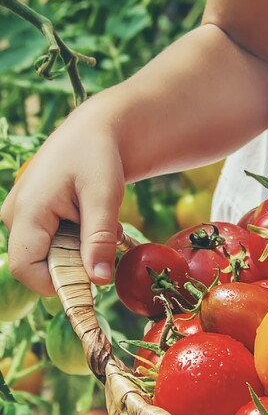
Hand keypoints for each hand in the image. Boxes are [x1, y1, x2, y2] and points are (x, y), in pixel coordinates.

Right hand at [1, 104, 123, 295]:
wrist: (93, 132)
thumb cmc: (97, 157)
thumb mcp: (104, 196)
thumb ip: (99, 239)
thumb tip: (99, 281)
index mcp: (27, 211)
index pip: (25, 268)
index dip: (57, 283)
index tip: (94, 279)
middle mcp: (15, 217)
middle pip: (40, 264)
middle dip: (77, 261)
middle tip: (105, 237)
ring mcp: (22, 217)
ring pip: (50, 255)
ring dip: (81, 249)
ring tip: (100, 221)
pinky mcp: (34, 218)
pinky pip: (53, 243)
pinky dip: (78, 240)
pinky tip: (91, 219)